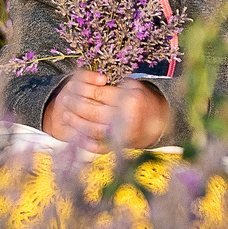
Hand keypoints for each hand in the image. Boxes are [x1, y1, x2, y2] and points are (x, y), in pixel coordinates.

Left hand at [42, 71, 171, 150]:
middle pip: (93, 111)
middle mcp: (127, 117)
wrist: (162, 121)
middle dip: (76, 105)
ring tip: (66, 116)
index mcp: (130, 99)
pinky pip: (100, 146)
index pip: (98, 94)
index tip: (71, 86)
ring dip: (76, 123)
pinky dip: (86, 143)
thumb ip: (114, 86)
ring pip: (93, 129)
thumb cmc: (143, 100)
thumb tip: (87, 81)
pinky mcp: (122, 146)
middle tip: (65, 100)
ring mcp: (124, 133)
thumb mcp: (133, 87)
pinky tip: (75, 136)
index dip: (82, 90)